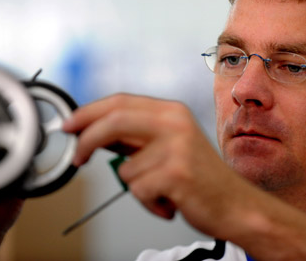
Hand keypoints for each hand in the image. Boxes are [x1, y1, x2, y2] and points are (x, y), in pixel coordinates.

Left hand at [62, 93, 248, 236]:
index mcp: (171, 111)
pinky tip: (169, 200)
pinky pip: (139, 190)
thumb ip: (135, 135)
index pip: (119, 102)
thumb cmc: (199, 176)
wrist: (235, 203)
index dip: (88, 112)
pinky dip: (149, 202)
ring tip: (160, 189)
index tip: (70, 125)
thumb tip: (93, 132)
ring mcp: (177, 147)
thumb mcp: (169, 145)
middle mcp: (175, 123)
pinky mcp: (177, 173)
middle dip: (86, 141)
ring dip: (136, 186)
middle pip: (113, 121)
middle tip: (77, 157)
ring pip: (125, 167)